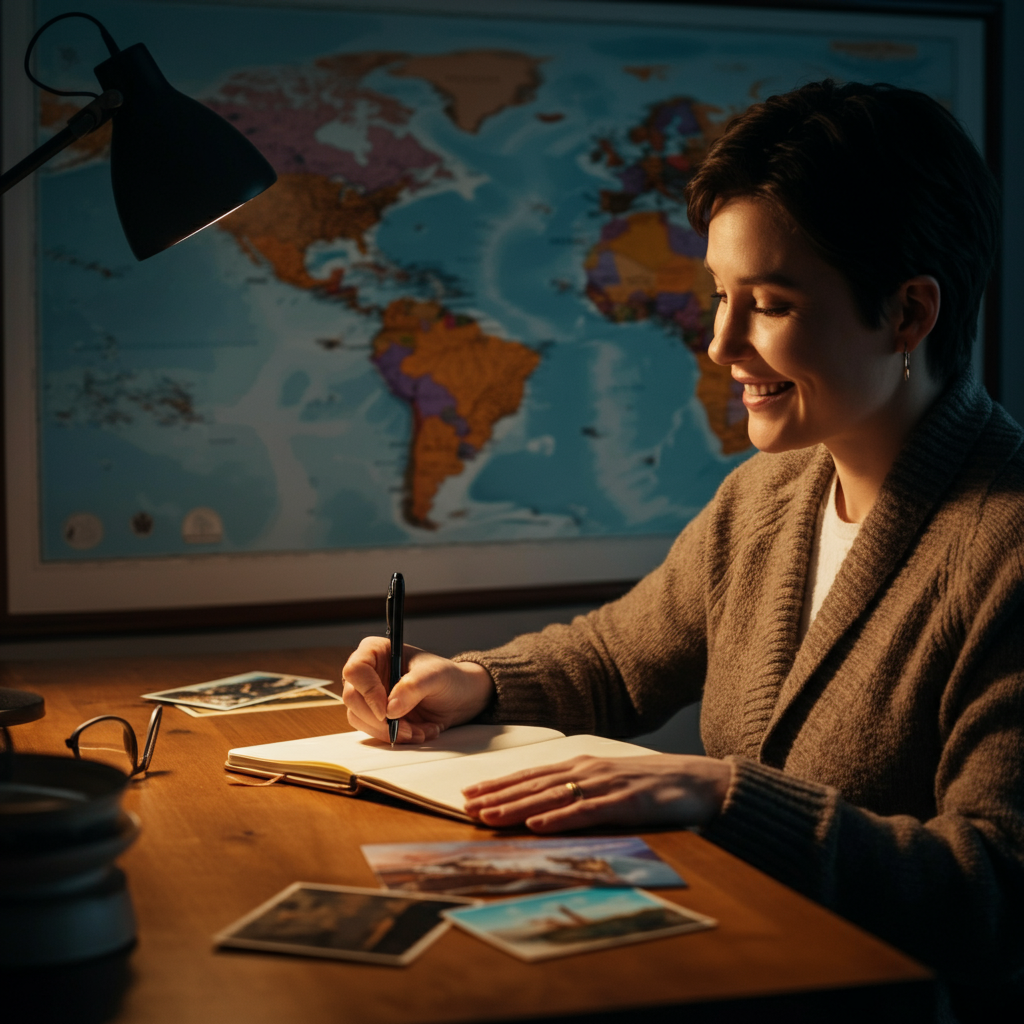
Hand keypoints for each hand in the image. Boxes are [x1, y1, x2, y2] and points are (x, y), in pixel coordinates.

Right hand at [341, 638, 493, 743]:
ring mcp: (370, 695)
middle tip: (407, 728)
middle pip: (352, 698)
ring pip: (359, 718)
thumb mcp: (436, 676)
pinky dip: (396, 737)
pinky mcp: (377, 716)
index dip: (367, 691)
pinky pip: (374, 731)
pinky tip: (420, 732)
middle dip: (379, 719)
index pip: (355, 670)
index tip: (386, 711)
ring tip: (419, 731)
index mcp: (377, 652)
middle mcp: (369, 673)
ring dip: (389, 731)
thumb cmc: (448, 677)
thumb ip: (413, 687)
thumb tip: (390, 708)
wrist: (461, 697)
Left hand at [462, 754, 731, 831]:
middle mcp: (588, 770)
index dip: (500, 784)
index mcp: (582, 765)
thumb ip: (580, 790)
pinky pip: (587, 811)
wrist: (700, 780)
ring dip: (518, 807)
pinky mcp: (625, 802)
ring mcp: (606, 784)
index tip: (470, 793)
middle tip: (465, 806)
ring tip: (489, 815)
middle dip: (498, 795)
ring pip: (552, 796)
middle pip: (534, 784)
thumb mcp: (610, 782)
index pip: (531, 775)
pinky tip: (538, 825)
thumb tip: (544, 805)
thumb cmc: (654, 785)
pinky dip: (560, 818)